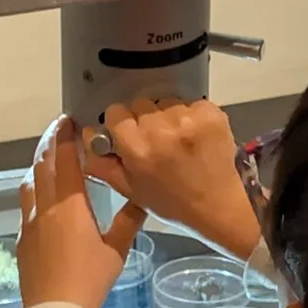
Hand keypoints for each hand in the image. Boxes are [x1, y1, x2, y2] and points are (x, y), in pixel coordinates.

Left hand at [16, 114, 143, 307]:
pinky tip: (42, 195)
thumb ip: (129, 220)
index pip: (65, 158)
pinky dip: (34, 187)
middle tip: (60, 129)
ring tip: (52, 158)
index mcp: (69, 204)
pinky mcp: (23, 238)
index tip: (69, 120)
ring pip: (30, 181)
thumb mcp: (117, 250)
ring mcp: (30, 221)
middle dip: (50, 142)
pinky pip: (26, 202)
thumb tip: (142, 198)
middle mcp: (45, 205)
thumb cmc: (89, 279)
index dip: (65, 136)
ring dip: (40, 163)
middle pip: (42, 163)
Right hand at [99, 96, 262, 259]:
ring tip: (179, 141)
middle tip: (157, 143)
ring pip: (166, 102)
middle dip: (144, 120)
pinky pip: (191, 103)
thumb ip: (102, 163)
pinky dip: (192, 116)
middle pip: (140, 104)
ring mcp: (187, 118)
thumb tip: (86, 136)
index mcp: (137, 148)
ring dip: (169, 117)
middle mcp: (160, 129)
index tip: (130, 136)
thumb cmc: (174, 203)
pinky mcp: (210, 113)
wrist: (221, 205)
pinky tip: (197, 138)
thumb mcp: (131, 190)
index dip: (121, 124)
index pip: (116, 112)